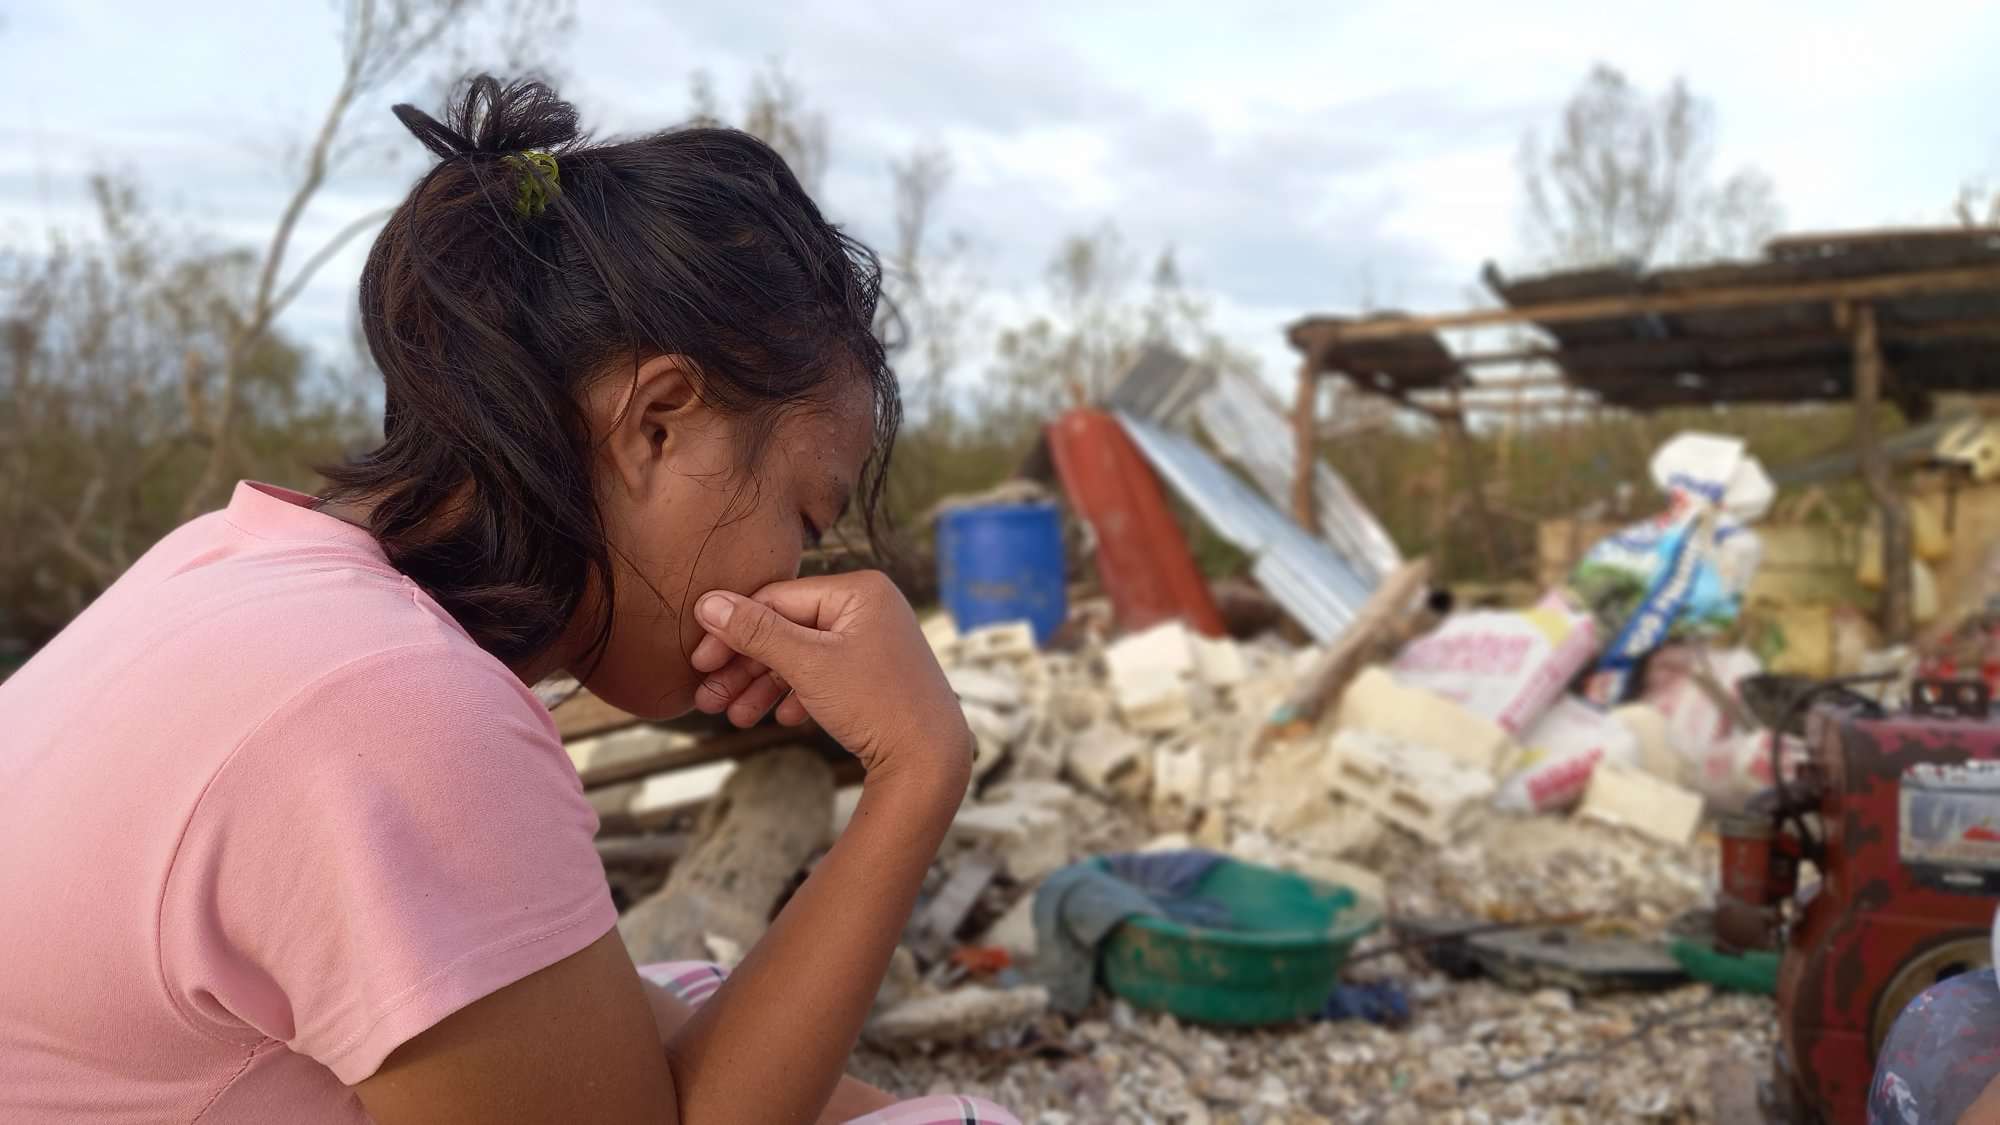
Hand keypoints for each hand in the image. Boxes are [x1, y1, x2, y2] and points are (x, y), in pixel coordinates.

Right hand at [688, 572, 971, 787]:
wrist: (930, 762)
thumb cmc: (875, 705)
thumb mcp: (807, 664)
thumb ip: (755, 632)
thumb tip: (707, 603)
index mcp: (858, 590)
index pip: (776, 599)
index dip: (732, 631)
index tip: (699, 662)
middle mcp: (869, 608)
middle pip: (787, 630)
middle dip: (746, 667)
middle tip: (708, 698)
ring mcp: (875, 641)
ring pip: (803, 657)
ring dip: (765, 686)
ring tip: (735, 718)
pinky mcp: (877, 674)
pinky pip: (826, 676)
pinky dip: (799, 695)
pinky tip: (783, 719)